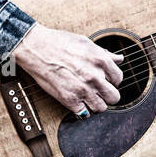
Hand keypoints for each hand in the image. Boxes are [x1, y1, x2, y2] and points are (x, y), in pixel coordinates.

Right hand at [6, 23, 124, 114]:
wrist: (36, 48)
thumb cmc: (58, 42)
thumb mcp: (86, 42)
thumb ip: (104, 54)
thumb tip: (118, 59)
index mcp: (101, 61)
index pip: (118, 79)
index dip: (111, 80)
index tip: (104, 79)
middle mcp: (95, 77)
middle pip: (114, 97)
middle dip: (107, 94)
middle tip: (98, 90)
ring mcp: (83, 90)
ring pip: (101, 108)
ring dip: (95, 104)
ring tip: (87, 97)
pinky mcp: (69, 100)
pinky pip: (84, 114)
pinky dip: (81, 110)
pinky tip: (77, 102)